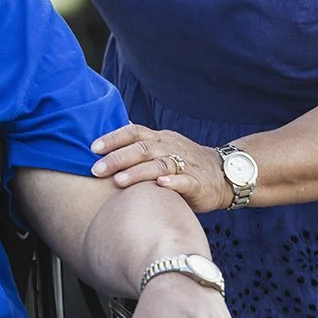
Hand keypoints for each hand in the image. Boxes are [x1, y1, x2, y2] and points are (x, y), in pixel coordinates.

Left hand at [91, 125, 228, 212]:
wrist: (224, 174)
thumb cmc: (184, 162)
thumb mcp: (162, 148)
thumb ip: (138, 146)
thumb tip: (108, 142)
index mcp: (160, 139)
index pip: (134, 132)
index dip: (114, 138)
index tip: (93, 148)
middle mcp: (170, 148)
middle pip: (142, 148)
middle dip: (117, 158)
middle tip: (96, 170)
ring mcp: (185, 164)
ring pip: (160, 164)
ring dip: (138, 172)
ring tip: (119, 181)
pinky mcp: (198, 183)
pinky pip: (186, 180)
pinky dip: (173, 182)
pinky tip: (161, 185)